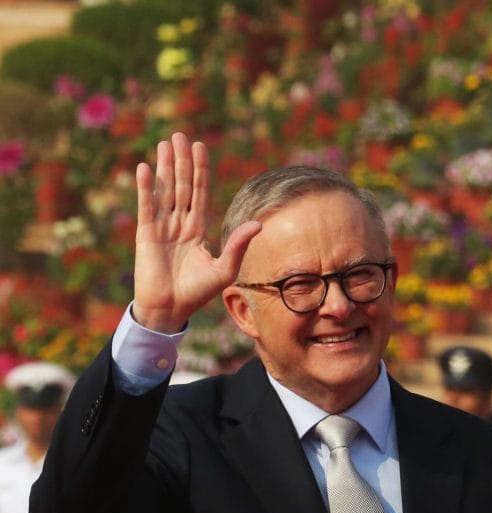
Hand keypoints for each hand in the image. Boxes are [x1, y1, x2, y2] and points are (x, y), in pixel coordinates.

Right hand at [132, 132, 261, 332]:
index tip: (200, 147)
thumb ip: (238, 244)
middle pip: (181, 185)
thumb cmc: (198, 292)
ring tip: (164, 144)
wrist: (171, 309)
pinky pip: (147, 206)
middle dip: (181, 161)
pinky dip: (146, 188)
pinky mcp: (146, 235)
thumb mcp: (224, 268)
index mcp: (197, 229)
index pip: (199, 193)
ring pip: (164, 191)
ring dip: (163, 167)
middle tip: (180, 136)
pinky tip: (144, 168)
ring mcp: (161, 227)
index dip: (200, 171)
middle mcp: (179, 224)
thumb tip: (258, 224)